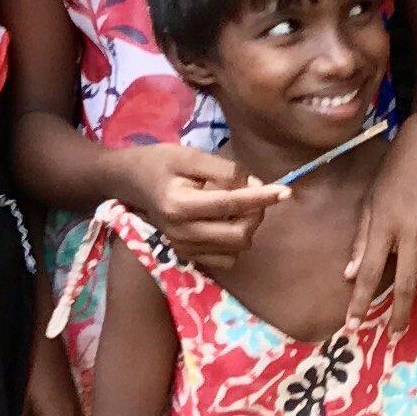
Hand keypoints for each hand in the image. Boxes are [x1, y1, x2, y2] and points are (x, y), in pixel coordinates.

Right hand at [122, 144, 283, 268]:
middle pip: (239, 235)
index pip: (231, 205)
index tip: (285, 191)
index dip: (262, 198)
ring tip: (233, 205)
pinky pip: (227, 260)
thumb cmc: (160, 163)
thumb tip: (253, 185)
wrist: (131, 182)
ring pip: (237, 248)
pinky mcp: (188, 256)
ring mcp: (184, 248)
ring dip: (246, 226)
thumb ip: (224, 170)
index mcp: (180, 205)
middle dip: (255, 213)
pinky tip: (225, 222)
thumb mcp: (190, 155)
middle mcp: (182, 234)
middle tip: (252, 193)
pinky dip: (234, 242)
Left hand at [347, 118, 416, 333]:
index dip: (360, 301)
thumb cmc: (394, 172)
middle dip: (399, 314)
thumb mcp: (370, 202)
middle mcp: (413, 231)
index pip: (370, 272)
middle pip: (407, 283)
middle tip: (394, 335)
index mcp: (385, 225)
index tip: (352, 323)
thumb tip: (351, 275)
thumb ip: (363, 241)